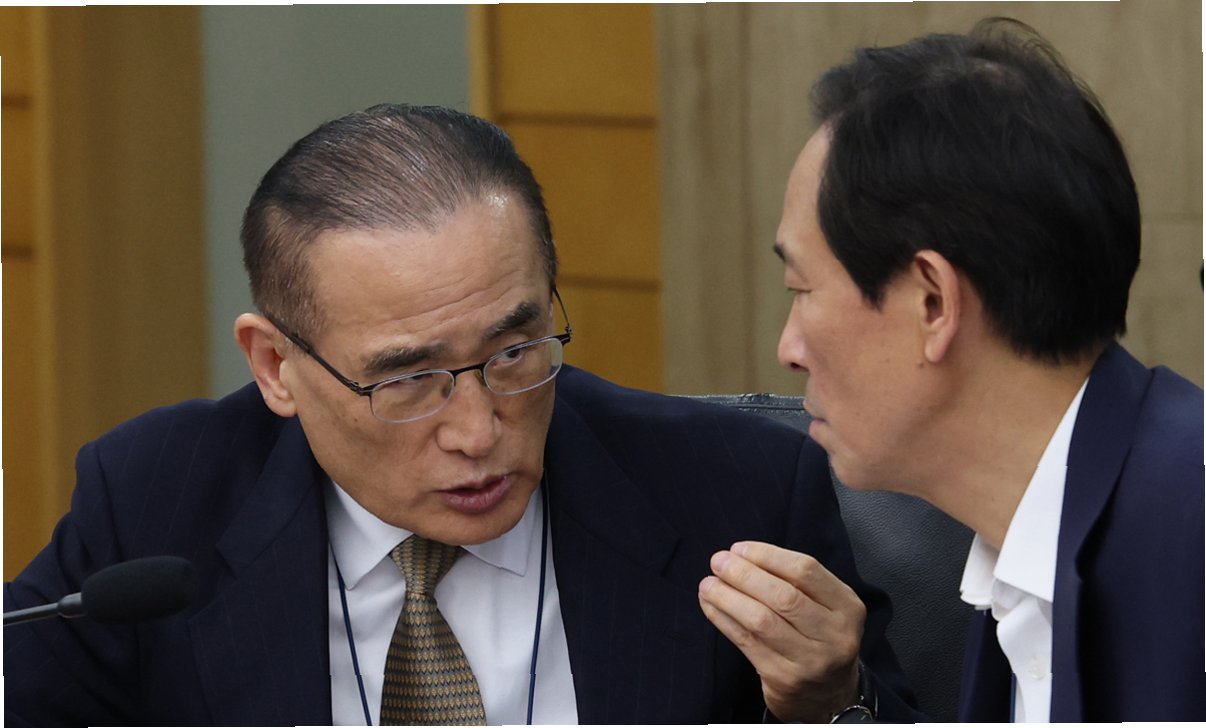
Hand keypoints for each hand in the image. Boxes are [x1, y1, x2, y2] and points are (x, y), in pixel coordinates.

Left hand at [698, 541, 864, 721]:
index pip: (805, 570)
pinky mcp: (784, 679)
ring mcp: (810, 661)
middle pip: (783, 596)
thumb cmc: (818, 636)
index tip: (738, 549)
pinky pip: (747, 643)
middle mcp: (834, 634)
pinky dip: (724, 620)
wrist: (829, 695)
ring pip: (762, 620)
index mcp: (847, 606)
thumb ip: (795, 581)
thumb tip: (741, 555)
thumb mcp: (825, 606)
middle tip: (718, 562)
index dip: (767, 556)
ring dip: (728, 598)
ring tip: (707, 584)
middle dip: (744, 575)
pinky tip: (710, 606)